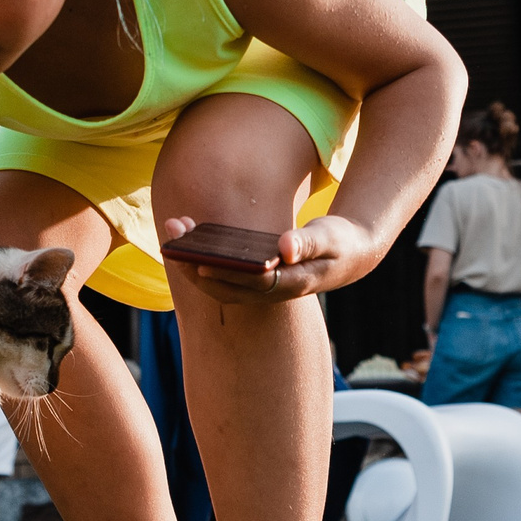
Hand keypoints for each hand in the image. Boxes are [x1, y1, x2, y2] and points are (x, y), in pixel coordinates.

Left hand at [160, 213, 377, 305]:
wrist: (349, 256)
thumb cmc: (339, 242)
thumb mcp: (330, 237)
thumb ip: (308, 242)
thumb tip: (284, 248)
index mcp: (292, 284)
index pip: (251, 283)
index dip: (224, 275)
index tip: (197, 262)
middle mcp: (272, 292)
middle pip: (226, 286)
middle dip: (194, 265)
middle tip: (171, 239)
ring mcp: (262, 288)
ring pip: (220, 281)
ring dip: (193, 259)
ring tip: (175, 228)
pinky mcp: (255, 278)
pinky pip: (224, 272)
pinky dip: (205, 255)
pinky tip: (190, 234)